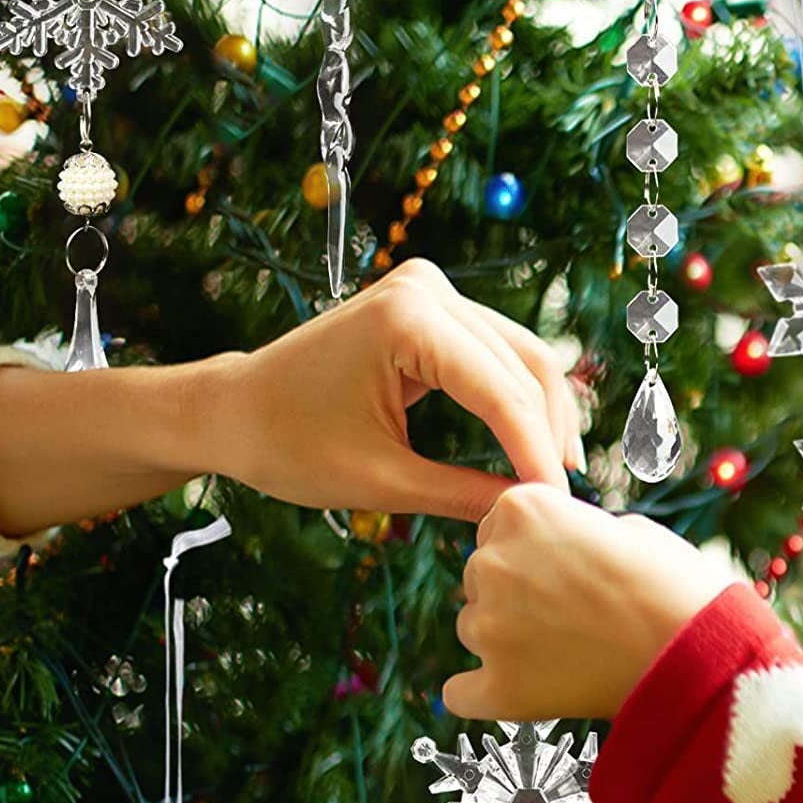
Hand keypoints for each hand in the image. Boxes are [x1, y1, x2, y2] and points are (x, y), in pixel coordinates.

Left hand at [208, 258, 583, 521]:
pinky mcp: (432, 306)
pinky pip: (496, 353)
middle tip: (567, 494)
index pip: (500, 392)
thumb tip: (529, 513)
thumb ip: (464, 495)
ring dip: (544, 415)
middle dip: (549, 433)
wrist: (235, 410)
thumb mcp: (382, 482)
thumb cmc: (289, 444)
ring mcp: (430, 291)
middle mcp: (426, 290)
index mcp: (406, 321)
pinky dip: (518, 399)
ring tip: (557, 474)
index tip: (558, 504)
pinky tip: (536, 443)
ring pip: (521, 356)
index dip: (535, 452)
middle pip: (525, 365)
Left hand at [441, 484, 731, 718]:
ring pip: (474, 629)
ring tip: (568, 651)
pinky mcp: (498, 687)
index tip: (573, 570)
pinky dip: (484, 693)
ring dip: (506, 638)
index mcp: (520, 508)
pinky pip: (460, 694)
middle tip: (574, 613)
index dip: (538, 550)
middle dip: (516, 592)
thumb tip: (558, 549)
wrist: (699, 651)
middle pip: (482, 577)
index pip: (500, 527)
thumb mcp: (629, 528)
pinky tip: (516, 691)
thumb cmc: (676, 584)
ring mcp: (489, 627)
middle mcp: (491, 561)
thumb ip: (574, 531)